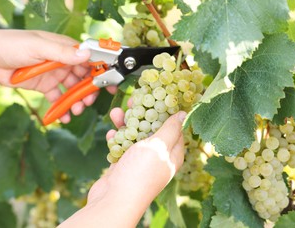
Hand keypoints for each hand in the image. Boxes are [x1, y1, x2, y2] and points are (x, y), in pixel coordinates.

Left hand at [0, 29, 115, 122]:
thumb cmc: (12, 45)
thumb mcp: (39, 47)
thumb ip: (63, 53)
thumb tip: (87, 55)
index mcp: (64, 48)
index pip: (88, 59)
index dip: (100, 70)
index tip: (109, 82)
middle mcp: (62, 61)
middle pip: (83, 76)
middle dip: (89, 90)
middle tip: (88, 101)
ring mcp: (54, 74)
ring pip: (73, 89)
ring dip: (77, 100)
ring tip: (77, 110)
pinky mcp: (44, 86)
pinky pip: (58, 98)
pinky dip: (63, 108)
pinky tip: (65, 117)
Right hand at [60, 109, 185, 227]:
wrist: (114, 199)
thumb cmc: (141, 172)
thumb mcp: (159, 145)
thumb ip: (171, 129)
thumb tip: (184, 114)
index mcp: (172, 154)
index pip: (174, 128)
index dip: (166, 111)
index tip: (158, 95)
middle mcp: (157, 157)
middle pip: (152, 129)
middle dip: (143, 114)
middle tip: (133, 100)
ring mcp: (140, 162)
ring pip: (135, 137)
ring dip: (125, 124)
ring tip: (116, 113)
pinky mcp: (124, 166)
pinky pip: (122, 147)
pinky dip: (116, 139)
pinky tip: (111, 133)